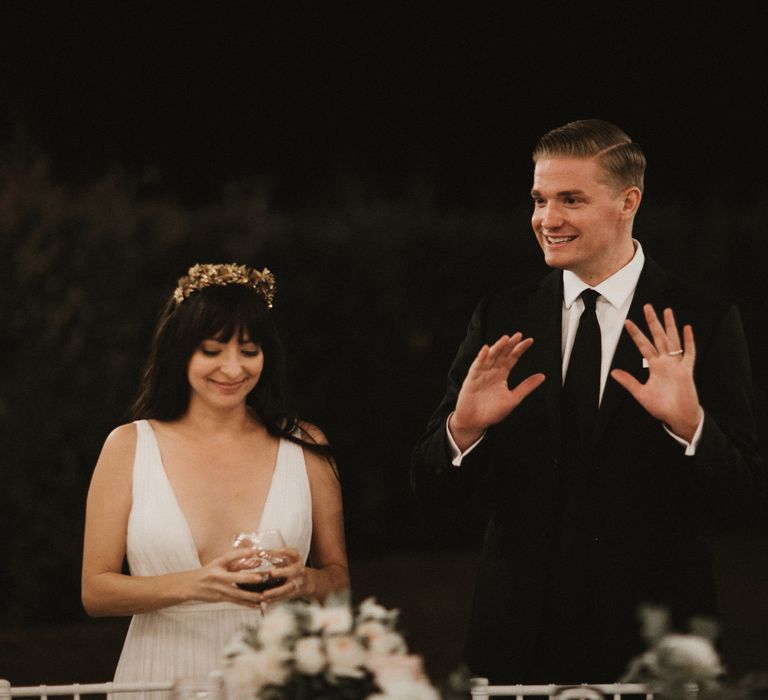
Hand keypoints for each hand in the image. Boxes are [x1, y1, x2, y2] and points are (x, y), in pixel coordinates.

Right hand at [189, 548, 266, 606]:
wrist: (190, 585)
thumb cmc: (208, 572)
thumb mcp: (219, 564)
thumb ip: (237, 562)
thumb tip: (256, 561)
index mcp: (217, 564)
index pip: (229, 557)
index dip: (241, 553)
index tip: (253, 551)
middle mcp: (218, 576)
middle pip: (234, 577)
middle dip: (248, 578)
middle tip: (260, 578)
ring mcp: (219, 588)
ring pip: (237, 593)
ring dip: (251, 595)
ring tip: (263, 596)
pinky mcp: (220, 598)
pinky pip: (236, 602)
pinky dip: (247, 604)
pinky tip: (257, 606)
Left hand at [257, 547, 306, 604]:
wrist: (307, 581)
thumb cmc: (290, 566)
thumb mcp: (287, 558)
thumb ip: (274, 556)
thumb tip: (254, 554)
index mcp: (296, 558)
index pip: (292, 552)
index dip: (281, 552)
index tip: (269, 552)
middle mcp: (299, 569)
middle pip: (293, 571)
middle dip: (282, 572)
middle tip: (272, 573)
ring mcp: (298, 582)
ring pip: (287, 588)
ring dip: (276, 591)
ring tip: (264, 594)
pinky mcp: (294, 593)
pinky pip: (284, 598)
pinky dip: (274, 600)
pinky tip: (265, 602)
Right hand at [451, 333, 544, 450]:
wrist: (475, 422)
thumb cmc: (492, 412)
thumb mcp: (513, 399)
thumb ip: (526, 387)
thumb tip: (542, 376)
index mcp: (501, 375)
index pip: (512, 358)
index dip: (519, 349)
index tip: (529, 341)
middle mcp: (492, 372)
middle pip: (501, 355)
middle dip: (509, 345)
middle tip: (518, 335)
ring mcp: (481, 374)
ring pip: (490, 357)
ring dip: (497, 347)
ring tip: (505, 339)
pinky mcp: (471, 378)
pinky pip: (477, 366)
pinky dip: (481, 357)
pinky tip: (486, 349)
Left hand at [610, 304, 701, 441]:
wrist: (678, 418)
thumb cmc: (661, 407)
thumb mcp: (641, 394)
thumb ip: (629, 382)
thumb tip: (613, 372)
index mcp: (654, 367)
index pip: (643, 345)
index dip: (636, 334)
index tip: (627, 322)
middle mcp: (666, 362)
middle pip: (658, 337)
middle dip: (652, 322)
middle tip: (647, 306)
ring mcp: (677, 365)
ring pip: (673, 341)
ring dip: (670, 326)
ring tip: (667, 311)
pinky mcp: (687, 371)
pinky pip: (688, 354)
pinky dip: (688, 341)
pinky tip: (686, 328)